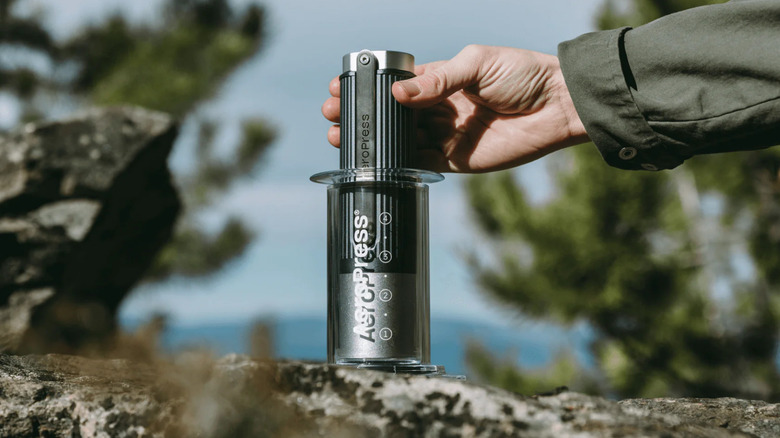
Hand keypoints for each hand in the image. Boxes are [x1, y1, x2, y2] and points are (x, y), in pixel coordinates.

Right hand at [321, 45, 588, 172]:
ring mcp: (445, 135)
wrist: (558, 106)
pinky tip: (375, 159)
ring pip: (400, 140)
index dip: (370, 87)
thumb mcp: (476, 64)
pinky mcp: (455, 161)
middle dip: (363, 115)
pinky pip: (420, 163)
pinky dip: (397, 162)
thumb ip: (437, 80)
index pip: (397, 85)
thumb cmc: (522, 75)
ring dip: (374, 141)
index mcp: (442, 80)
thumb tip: (398, 93)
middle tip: (334, 115)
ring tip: (343, 138)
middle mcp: (439, 108)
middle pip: (392, 115)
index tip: (343, 86)